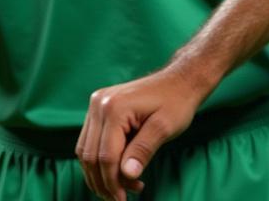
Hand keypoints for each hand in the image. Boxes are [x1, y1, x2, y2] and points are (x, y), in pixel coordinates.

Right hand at [76, 68, 204, 200]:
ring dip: (101, 174)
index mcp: (115, 107)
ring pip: (87, 151)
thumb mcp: (165, 128)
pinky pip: (92, 142)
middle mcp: (100, 104)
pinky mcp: (100, 109)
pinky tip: (121, 171)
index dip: (112, 183)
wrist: (181, 80)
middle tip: (121, 199)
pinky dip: (103, 160)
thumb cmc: (177, 101)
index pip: (106, 156)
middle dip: (104, 182)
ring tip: (124, 187)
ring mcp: (97, 104)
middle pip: (90, 156)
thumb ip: (143, 150)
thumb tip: (126, 176)